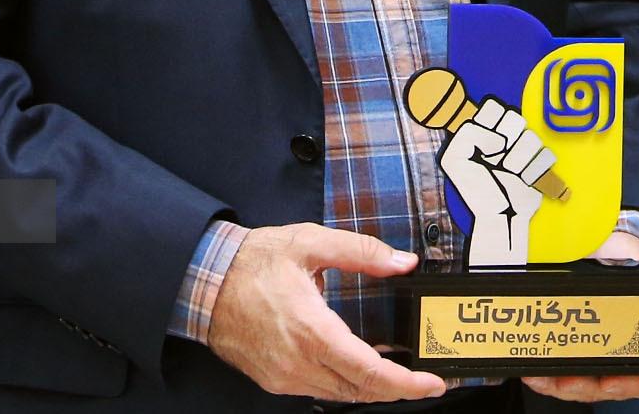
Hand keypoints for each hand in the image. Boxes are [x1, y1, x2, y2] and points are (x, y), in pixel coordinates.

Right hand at [208, 222, 446, 403]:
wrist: (204, 282)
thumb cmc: (252, 262)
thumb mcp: (310, 243)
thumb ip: (362, 252)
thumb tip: (402, 261)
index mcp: (312, 331)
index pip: (370, 372)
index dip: (407, 383)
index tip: (434, 383)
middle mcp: (298, 363)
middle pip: (361, 391)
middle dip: (399, 389)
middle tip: (426, 380)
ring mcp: (285, 376)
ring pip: (341, 395)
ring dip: (371, 386)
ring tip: (398, 370)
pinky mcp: (274, 380)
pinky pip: (320, 390)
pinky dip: (345, 383)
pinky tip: (358, 365)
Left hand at [440, 98, 551, 265]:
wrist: (498, 215)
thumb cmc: (475, 188)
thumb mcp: (454, 159)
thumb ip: (468, 134)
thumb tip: (499, 138)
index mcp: (485, 129)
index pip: (493, 107)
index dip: (488, 124)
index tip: (481, 146)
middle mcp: (506, 134)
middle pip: (515, 118)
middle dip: (504, 142)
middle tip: (494, 159)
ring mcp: (525, 147)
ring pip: (531, 138)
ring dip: (518, 160)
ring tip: (508, 172)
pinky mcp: (541, 162)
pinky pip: (546, 155)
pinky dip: (534, 171)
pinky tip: (523, 179)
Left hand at [523, 229, 638, 402]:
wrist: (605, 240)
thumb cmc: (634, 256)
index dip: (638, 385)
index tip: (611, 380)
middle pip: (623, 387)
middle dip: (591, 387)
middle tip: (567, 380)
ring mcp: (618, 353)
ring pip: (595, 386)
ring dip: (568, 387)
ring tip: (547, 378)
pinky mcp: (593, 352)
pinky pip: (577, 374)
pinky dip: (556, 378)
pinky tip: (540, 374)